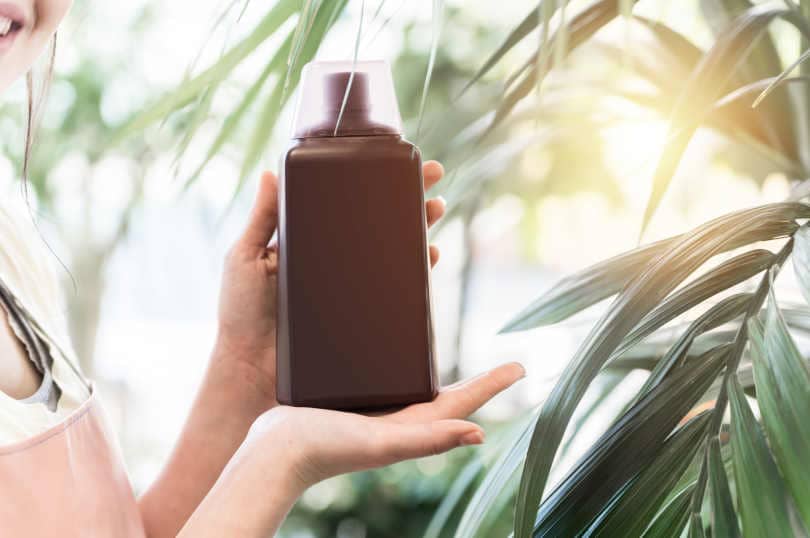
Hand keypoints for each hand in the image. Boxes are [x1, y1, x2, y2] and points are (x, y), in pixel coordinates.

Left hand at [214, 162, 447, 400]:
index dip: (369, 181)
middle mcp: (334, 260)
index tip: (392, 161)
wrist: (253, 370)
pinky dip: (417, 271)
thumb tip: (268, 172)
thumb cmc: (240, 314)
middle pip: (377, 221)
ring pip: (392, 250)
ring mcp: (351, 287)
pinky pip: (395, 288)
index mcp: (307, 240)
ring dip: (419, 227)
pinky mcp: (363, 312)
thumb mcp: (244, 258)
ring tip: (435, 210)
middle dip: (407, 198)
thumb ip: (260, 219)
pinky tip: (430, 256)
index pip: (345, 202)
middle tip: (431, 177)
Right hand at [246, 362, 524, 488]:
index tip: (520, 366)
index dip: (492, 384)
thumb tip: (479, 433)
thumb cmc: (325, 449)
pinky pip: (381, 379)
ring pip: (414, 385)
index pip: (463, 402)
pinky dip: (394, 365)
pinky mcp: (348, 400)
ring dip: (437, 370)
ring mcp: (373, 411)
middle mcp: (397, 418)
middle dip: (475, 381)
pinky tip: (387, 351)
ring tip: (454, 353)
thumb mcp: (380, 442)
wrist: (272, 454)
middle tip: (499, 363)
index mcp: (411, 426)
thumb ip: (427, 439)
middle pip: (447, 394)